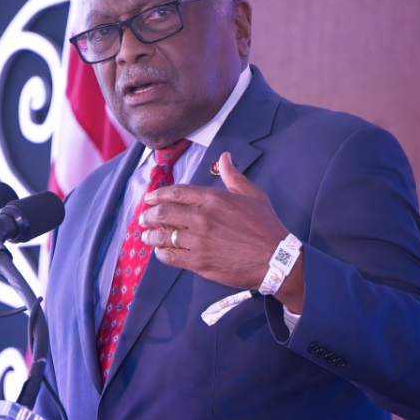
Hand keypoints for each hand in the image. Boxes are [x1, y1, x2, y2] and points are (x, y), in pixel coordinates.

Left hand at [139, 152, 304, 311]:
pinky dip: (162, 254)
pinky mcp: (199, 263)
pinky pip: (171, 257)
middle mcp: (202, 219)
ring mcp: (199, 242)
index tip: (149, 198)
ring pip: (164, 236)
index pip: (176, 193)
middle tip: (144, 218)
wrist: (276, 259)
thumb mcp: (252, 195)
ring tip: (146, 237)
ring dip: (151, 236)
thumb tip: (224, 157)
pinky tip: (161, 253)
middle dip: (149, 215)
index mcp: (213, 199)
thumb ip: (233, 176)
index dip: (158, 195)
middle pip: (164, 213)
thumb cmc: (266, 226)